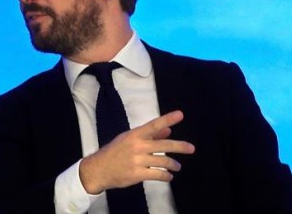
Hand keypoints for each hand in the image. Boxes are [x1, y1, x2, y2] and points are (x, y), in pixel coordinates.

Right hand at [79, 110, 194, 193]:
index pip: (153, 125)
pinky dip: (166, 176)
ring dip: (173, 164)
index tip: (180, 114)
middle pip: (164, 145)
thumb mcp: (128, 140)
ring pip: (163, 161)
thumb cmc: (115, 152)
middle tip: (191, 148)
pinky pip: (158, 174)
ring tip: (177, 166)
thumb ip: (149, 136)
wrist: (99, 169)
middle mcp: (137, 146)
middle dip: (180, 146)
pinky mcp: (137, 174)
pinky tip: (168, 176)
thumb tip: (168, 131)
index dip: (167, 119)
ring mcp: (137, 161)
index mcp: (134, 135)